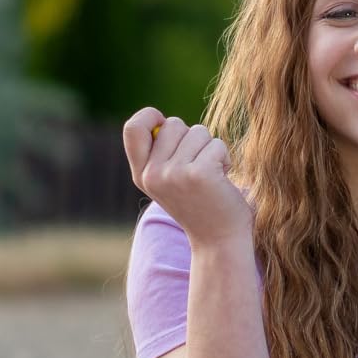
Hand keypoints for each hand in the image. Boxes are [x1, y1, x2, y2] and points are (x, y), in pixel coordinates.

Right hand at [124, 107, 252, 248]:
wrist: (219, 241)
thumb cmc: (200, 205)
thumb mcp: (169, 180)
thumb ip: (161, 153)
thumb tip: (163, 121)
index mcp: (142, 175)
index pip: (132, 128)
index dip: (149, 117)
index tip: (166, 123)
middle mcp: (153, 174)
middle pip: (172, 124)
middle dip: (192, 137)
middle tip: (200, 164)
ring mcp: (174, 174)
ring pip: (198, 132)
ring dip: (211, 148)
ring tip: (212, 175)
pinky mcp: (199, 174)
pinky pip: (216, 144)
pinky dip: (225, 158)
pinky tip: (223, 180)